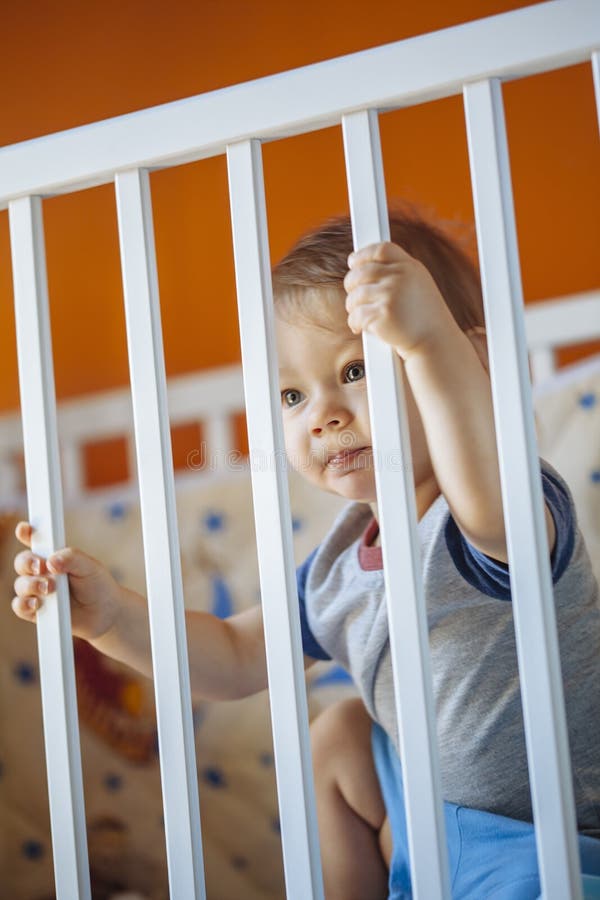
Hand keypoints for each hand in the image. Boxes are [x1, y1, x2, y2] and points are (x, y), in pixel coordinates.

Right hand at [12, 521, 122, 642]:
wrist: (105, 613)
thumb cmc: (96, 584)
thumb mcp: (90, 566)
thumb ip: (71, 558)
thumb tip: (51, 561)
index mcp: (53, 554)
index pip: (34, 540)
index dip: (26, 532)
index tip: (25, 529)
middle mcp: (41, 571)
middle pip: (22, 562)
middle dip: (27, 563)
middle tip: (40, 567)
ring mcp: (37, 591)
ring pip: (20, 585)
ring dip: (31, 585)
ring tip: (49, 588)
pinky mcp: (35, 610)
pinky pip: (20, 606)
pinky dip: (25, 604)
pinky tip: (37, 604)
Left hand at [343, 242, 451, 358]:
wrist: (435, 343)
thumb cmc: (425, 318)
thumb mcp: (418, 285)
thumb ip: (397, 273)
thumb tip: (362, 265)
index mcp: (411, 267)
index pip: (381, 249)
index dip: (363, 254)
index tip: (354, 262)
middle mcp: (401, 277)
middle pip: (361, 272)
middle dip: (351, 284)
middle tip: (354, 296)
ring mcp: (391, 295)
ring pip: (354, 295)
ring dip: (353, 307)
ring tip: (362, 316)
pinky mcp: (382, 315)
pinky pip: (355, 315)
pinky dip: (355, 323)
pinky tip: (361, 328)